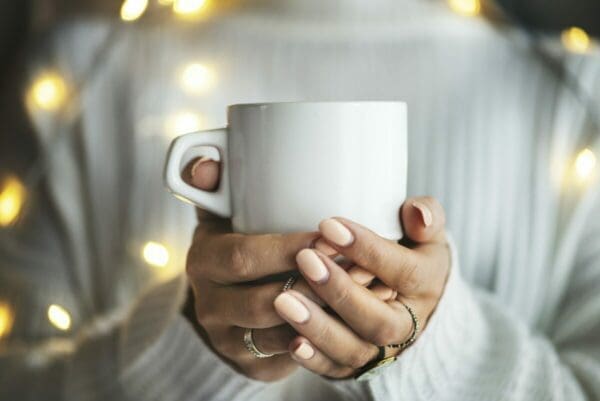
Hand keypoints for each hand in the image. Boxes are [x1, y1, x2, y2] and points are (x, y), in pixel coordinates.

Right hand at [182, 158, 397, 380]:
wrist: (229, 295)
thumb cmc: (237, 240)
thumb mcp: (222, 208)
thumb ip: (216, 179)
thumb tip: (204, 164)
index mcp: (203, 260)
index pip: (244, 256)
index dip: (290, 249)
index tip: (333, 237)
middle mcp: (209, 305)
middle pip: (266, 301)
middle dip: (318, 284)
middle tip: (365, 267)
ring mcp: (229, 340)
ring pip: (283, 334)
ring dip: (330, 315)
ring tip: (374, 291)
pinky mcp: (252, 365)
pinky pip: (291, 358)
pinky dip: (327, 339)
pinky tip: (360, 319)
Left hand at [273, 197, 449, 378]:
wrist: (411, 304)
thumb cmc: (411, 257)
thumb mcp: (427, 234)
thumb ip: (427, 216)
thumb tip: (418, 214)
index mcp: (426, 286)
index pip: (401, 271)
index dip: (366, 249)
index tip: (329, 226)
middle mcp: (407, 325)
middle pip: (378, 320)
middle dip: (339, 291)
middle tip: (305, 259)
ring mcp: (381, 351)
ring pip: (354, 348)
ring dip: (318, 326)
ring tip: (284, 300)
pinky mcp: (356, 365)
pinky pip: (336, 368)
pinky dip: (314, 358)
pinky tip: (291, 340)